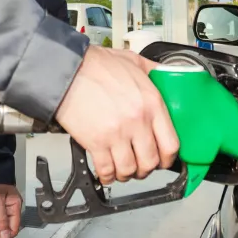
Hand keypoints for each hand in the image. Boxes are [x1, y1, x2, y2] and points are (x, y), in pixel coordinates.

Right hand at [54, 46, 179, 184]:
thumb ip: (152, 71)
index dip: (168, 158)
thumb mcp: (134, 61)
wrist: (67, 69)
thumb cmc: (96, 65)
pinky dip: (107, 176)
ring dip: (127, 174)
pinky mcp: (95, 142)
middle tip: (141, 166)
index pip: (171, 144)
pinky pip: (106, 170)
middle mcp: (137, 120)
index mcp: (151, 103)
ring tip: (123, 169)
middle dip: (146, 169)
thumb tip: (164, 75)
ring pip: (129, 170)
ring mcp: (116, 133)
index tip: (163, 159)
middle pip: (151, 162)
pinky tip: (106, 172)